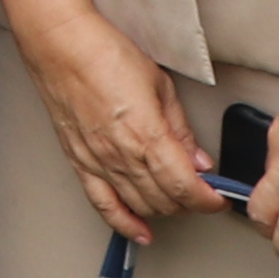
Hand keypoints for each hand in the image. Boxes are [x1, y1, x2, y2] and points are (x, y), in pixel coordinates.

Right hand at [14, 10, 208, 240]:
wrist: (60, 46)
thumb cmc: (105, 54)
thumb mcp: (159, 84)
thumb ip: (180, 128)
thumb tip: (198, 158)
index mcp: (146, 134)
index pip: (185, 185)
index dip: (207, 199)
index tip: (217, 197)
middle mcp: (121, 155)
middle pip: (165, 200)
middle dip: (190, 202)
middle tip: (202, 191)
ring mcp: (99, 162)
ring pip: (141, 205)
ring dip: (165, 209)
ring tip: (177, 198)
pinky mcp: (80, 163)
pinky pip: (104, 205)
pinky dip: (125, 223)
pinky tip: (140, 231)